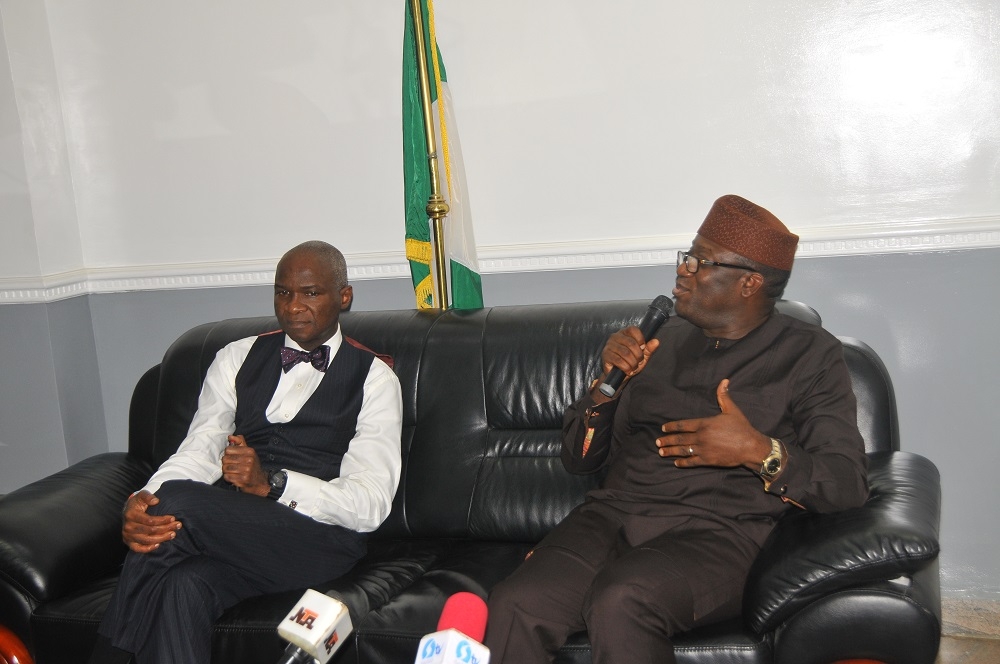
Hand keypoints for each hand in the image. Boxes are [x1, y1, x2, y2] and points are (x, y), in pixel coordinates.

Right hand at [122, 490, 180, 553]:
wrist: (128, 510)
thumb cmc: (138, 502)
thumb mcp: (142, 495)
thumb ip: (148, 496)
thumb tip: (156, 500)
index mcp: (131, 514)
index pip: (149, 520)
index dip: (162, 520)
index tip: (173, 518)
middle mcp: (128, 526)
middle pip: (150, 530)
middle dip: (166, 528)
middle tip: (177, 526)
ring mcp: (127, 535)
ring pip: (146, 540)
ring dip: (161, 538)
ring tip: (172, 534)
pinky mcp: (128, 542)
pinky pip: (137, 548)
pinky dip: (148, 548)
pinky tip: (158, 545)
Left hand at [221, 435, 268, 496]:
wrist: (259, 481)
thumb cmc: (252, 466)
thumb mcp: (249, 452)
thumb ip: (240, 442)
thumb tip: (230, 436)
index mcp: (250, 451)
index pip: (228, 449)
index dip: (228, 454)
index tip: (232, 457)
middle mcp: (249, 460)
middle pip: (225, 459)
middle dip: (226, 463)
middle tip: (231, 465)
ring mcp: (246, 470)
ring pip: (225, 468)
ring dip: (226, 471)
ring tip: (232, 471)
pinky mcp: (243, 480)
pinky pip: (227, 477)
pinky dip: (228, 477)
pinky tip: (233, 477)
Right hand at [592, 327, 660, 401]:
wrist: (618, 375)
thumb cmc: (630, 362)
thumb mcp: (642, 356)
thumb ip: (649, 348)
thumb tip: (656, 341)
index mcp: (624, 333)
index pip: (633, 330)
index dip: (640, 340)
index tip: (643, 348)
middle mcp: (615, 336)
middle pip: (631, 343)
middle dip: (638, 355)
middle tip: (639, 362)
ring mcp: (609, 345)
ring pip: (625, 353)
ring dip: (633, 363)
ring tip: (634, 368)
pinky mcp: (605, 355)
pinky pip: (619, 360)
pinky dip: (626, 367)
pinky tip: (628, 371)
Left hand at [655, 379, 771, 468]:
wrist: (751, 447)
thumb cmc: (742, 428)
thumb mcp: (732, 410)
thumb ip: (724, 396)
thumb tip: (724, 381)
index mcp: (704, 424)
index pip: (683, 425)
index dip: (672, 426)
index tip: (663, 428)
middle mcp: (701, 437)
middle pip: (680, 438)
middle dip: (667, 440)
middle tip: (657, 442)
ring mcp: (704, 449)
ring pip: (683, 450)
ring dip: (671, 451)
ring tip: (661, 452)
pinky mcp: (708, 460)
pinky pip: (692, 462)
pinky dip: (683, 462)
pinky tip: (676, 462)